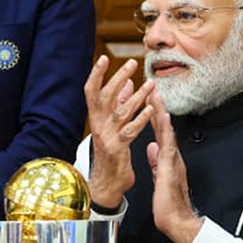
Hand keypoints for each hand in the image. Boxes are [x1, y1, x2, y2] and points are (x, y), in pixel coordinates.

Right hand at [84, 56, 154, 208]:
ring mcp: (107, 136)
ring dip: (137, 97)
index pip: (91, 92)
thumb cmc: (111, 153)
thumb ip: (119, 103)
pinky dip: (142, 119)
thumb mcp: (111, 125)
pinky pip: (130, 131)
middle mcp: (99, 125)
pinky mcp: (118, 148)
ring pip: (121, 112)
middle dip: (118, 78)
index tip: (103, 59)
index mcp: (96, 117)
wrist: (106, 183)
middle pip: (105, 97)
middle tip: (131, 63)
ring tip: (150, 85)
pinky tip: (152, 110)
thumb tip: (127, 83)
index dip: (96, 75)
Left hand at [145, 90, 201, 242]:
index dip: (154, 116)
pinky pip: (168, 146)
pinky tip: (165, 119)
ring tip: (156, 96)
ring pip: (166, 132)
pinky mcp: (171, 168)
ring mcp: (172, 161)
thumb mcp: (159, 177)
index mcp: (167, 158)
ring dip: (161, 114)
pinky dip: (166, 131)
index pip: (159, 133)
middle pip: (164, 127)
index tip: (149, 100)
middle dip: (158, 108)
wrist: (177, 220)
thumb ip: (156, 161)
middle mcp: (171, 156)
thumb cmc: (168, 204)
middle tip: (153, 88)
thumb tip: (152, 147)